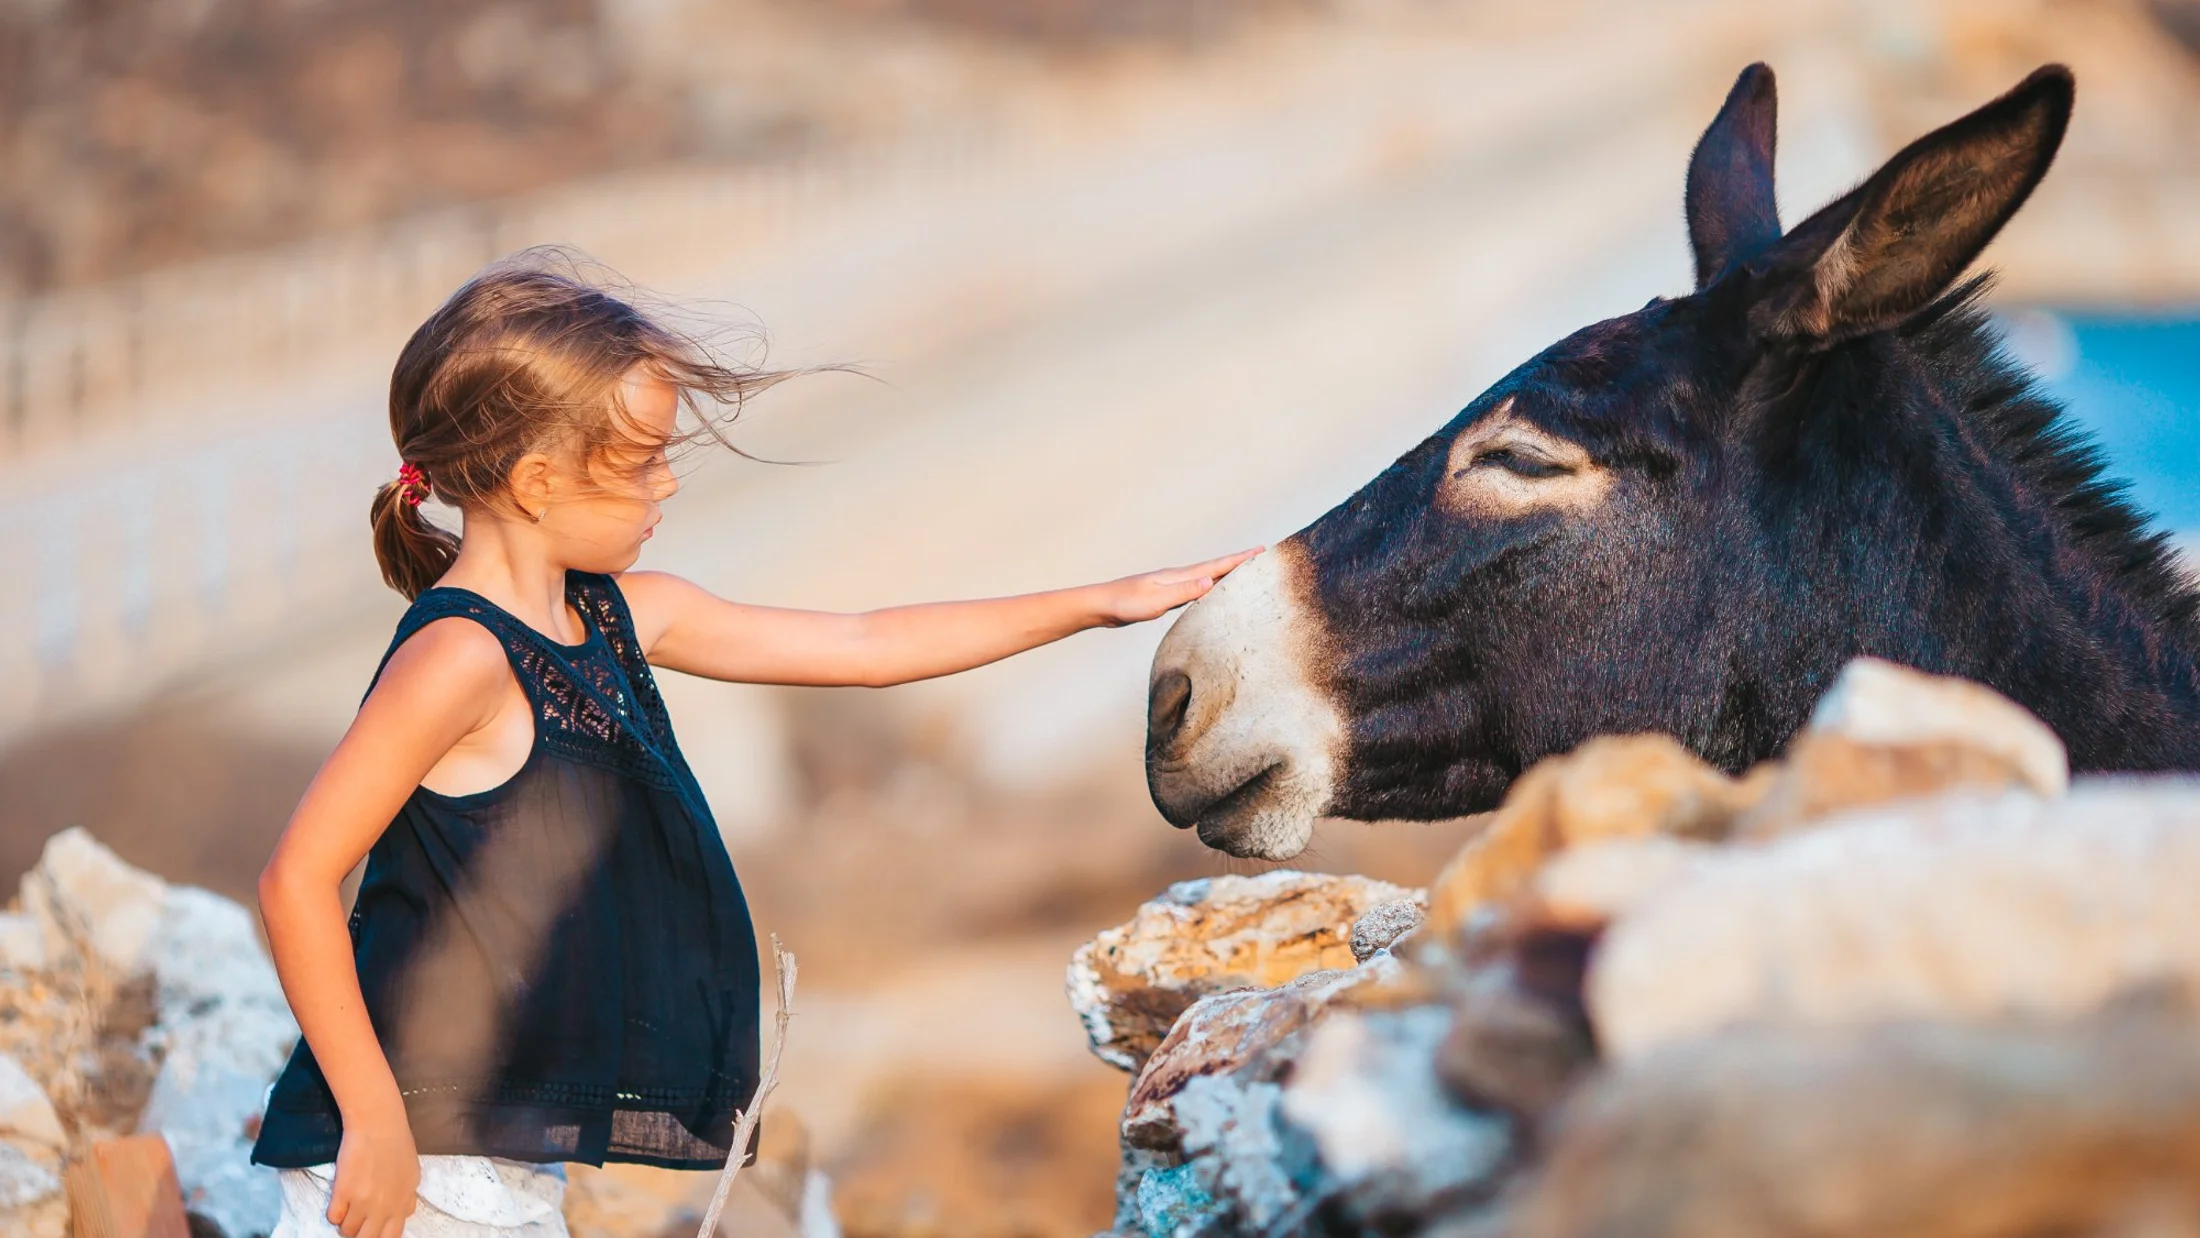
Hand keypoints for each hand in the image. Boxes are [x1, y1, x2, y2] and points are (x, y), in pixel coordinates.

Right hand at [328, 1109, 419, 1237]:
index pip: (391, 1237)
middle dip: (361, 1234)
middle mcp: (384, 1207)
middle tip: (357, 1222)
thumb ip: (407, 1198)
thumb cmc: (397, 1144)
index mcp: (402, 1203)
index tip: (372, 1230)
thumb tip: (403, 1214)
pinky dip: (334, 1212)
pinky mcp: (343, 1192)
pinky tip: (339, 1200)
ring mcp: (362, 1201)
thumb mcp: (412, 1174)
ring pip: (347, 1230)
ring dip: (345, 1223)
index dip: (379, 1237)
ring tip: (347, 1208)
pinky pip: (333, 1217)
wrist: (378, 1123)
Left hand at [1097, 547, 1263, 625]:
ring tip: (1243, 570)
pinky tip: (1210, 589)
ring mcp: (1171, 585)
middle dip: (1238, 561)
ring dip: (1225, 572)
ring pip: (1206, 576)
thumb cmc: (1125, 604)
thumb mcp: (1156, 601)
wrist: (1101, 604)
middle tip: (1260, 555)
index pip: (1216, 567)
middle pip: (1214, 567)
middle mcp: (1178, 577)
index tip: (1260, 550)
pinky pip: (1196, 587)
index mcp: (1179, 577)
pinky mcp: (1165, 594)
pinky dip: (1210, 585)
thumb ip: (1183, 592)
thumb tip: (1211, 582)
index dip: (1239, 560)